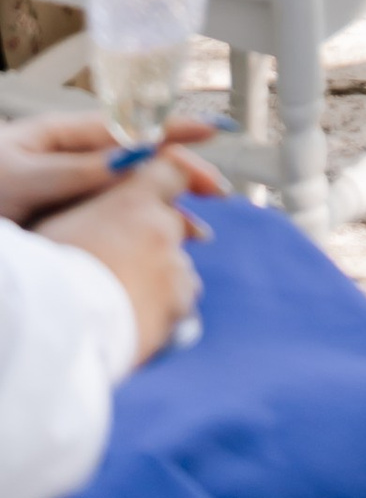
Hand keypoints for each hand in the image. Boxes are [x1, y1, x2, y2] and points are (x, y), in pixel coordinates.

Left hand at [0, 117, 222, 227]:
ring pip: (128, 200)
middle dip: (179, 177)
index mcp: (60, 140)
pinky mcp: (60, 231)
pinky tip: (156, 250)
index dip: (173, 131)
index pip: (129, 129)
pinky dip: (139, 234)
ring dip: (164, 213)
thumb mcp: (20, 182)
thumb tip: (130, 157)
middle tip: (216, 195)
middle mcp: (68, 165)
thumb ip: (73, 170)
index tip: (215, 132)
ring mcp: (65, 198)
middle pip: (138, 164)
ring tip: (196, 236)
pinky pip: (111, 226)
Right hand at [43, 152, 212, 362]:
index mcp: (133, 199)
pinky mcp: (179, 306)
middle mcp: (161, 227)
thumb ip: (89, 211)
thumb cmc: (44, 275)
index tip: (190, 191)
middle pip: (171, 228)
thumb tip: (96, 213)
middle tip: (125, 269)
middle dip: (154, 246)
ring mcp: (174, 267)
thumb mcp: (55, 225)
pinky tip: (132, 326)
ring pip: (177, 271)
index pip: (172, 170)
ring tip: (121, 304)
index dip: (176, 181)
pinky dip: (163, 316)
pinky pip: (179, 309)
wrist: (56, 327)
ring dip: (158, 285)